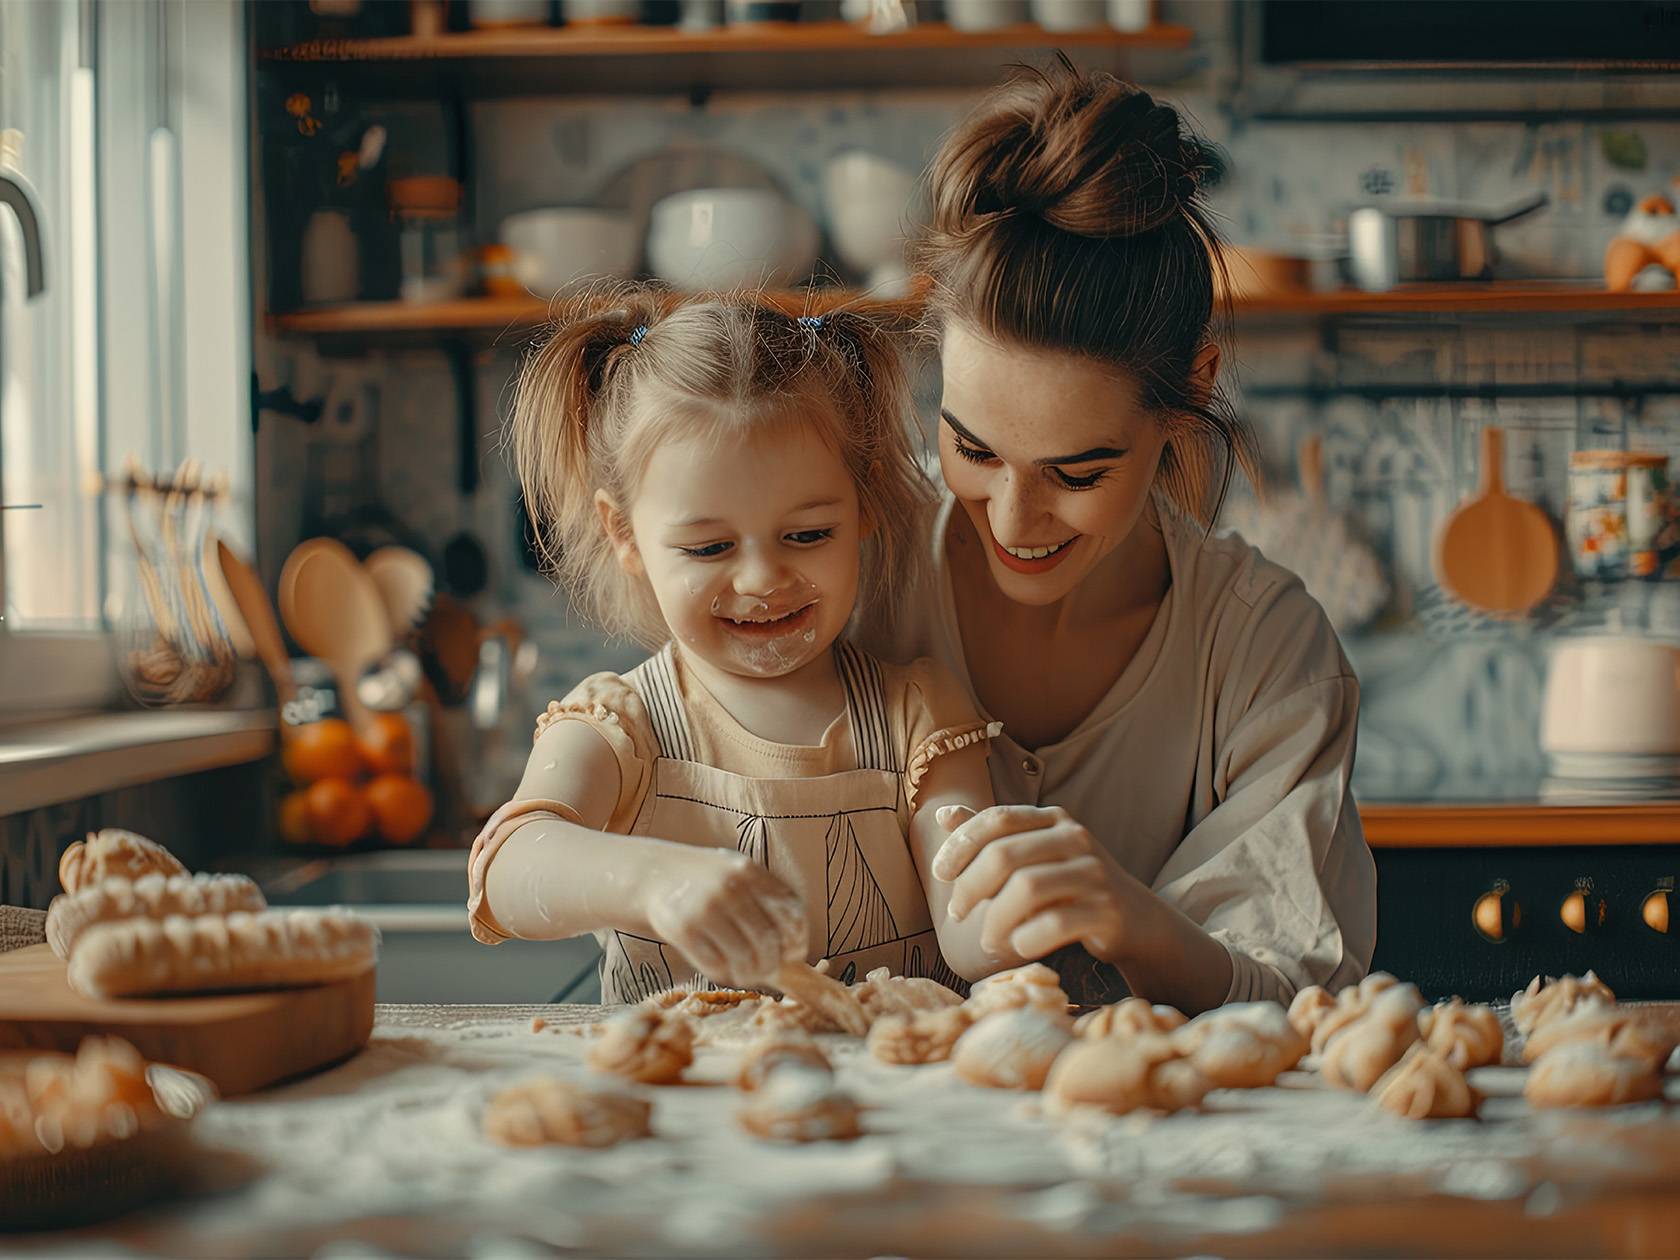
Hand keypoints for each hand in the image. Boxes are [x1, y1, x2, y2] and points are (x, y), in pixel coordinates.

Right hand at [642, 848, 807, 987]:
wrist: (655, 874)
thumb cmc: (706, 882)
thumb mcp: (737, 874)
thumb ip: (764, 901)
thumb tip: (794, 951)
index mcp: (749, 871)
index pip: (790, 912)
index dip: (797, 940)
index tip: (795, 954)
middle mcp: (730, 887)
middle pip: (767, 939)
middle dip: (772, 963)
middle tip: (768, 972)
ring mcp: (706, 908)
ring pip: (743, 956)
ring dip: (749, 974)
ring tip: (746, 975)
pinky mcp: (683, 929)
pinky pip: (714, 963)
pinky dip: (723, 973)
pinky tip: (723, 969)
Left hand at [931, 804, 1133, 963]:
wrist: (1136, 920)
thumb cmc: (1071, 886)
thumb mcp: (1034, 854)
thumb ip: (992, 837)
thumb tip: (944, 814)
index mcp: (1053, 819)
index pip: (997, 819)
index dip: (961, 844)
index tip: (939, 873)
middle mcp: (1075, 838)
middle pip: (1005, 856)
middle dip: (971, 887)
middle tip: (957, 913)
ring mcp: (1094, 873)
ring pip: (1027, 889)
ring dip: (996, 919)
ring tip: (987, 939)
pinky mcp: (1107, 910)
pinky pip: (1056, 924)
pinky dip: (1026, 939)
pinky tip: (1016, 947)